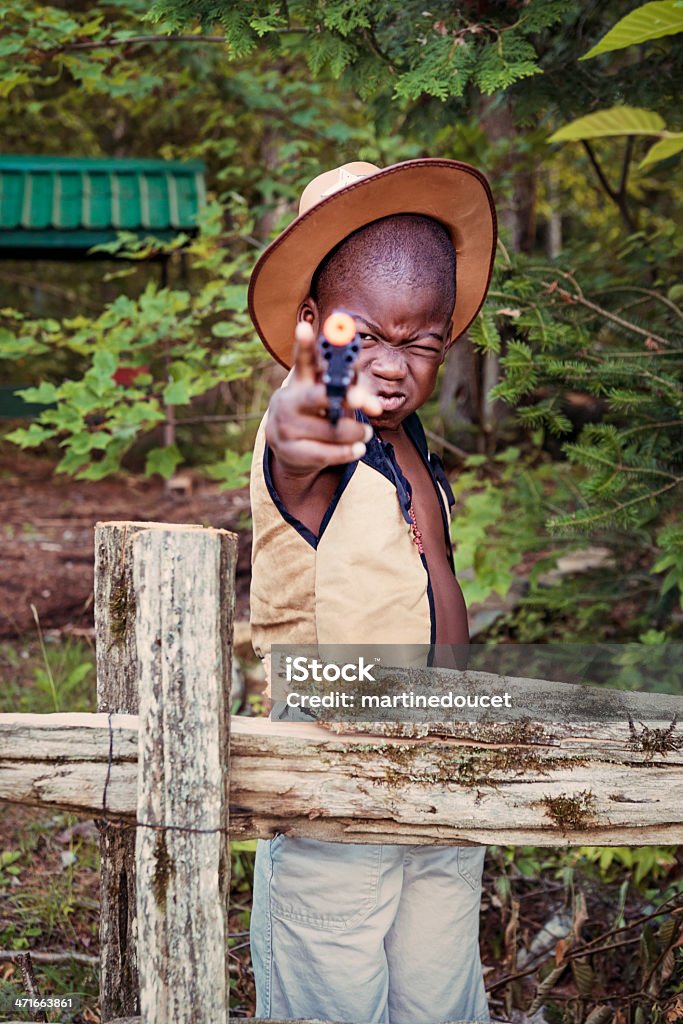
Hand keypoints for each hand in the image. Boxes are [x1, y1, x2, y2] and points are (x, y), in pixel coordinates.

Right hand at [266, 321, 381, 475]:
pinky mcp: (290, 452)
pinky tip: (358, 449)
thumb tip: (375, 404)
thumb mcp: (330, 398)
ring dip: (355, 431)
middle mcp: (289, 401)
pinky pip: (325, 454)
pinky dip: (347, 452)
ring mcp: (286, 427)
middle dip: (342, 397)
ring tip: (366, 433)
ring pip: (330, 429)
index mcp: (300, 382)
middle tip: (361, 399)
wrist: (289, 449)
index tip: (304, 326)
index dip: (304, 343)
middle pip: (319, 396)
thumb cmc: (317, 415)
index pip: (303, 360)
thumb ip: (354, 394)